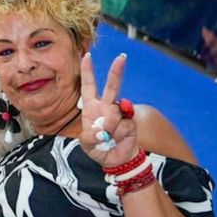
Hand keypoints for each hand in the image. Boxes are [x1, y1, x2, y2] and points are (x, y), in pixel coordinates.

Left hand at [78, 53, 139, 167]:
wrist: (115, 160)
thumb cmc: (98, 148)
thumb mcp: (86, 143)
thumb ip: (90, 136)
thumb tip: (102, 131)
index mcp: (92, 106)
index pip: (88, 85)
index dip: (88, 71)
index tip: (87, 56)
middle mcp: (106, 106)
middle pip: (113, 86)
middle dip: (117, 71)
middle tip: (122, 57)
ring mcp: (120, 113)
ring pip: (114, 111)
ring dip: (109, 126)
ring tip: (107, 138)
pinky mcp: (130, 122)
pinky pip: (123, 125)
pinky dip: (117, 135)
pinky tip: (116, 140)